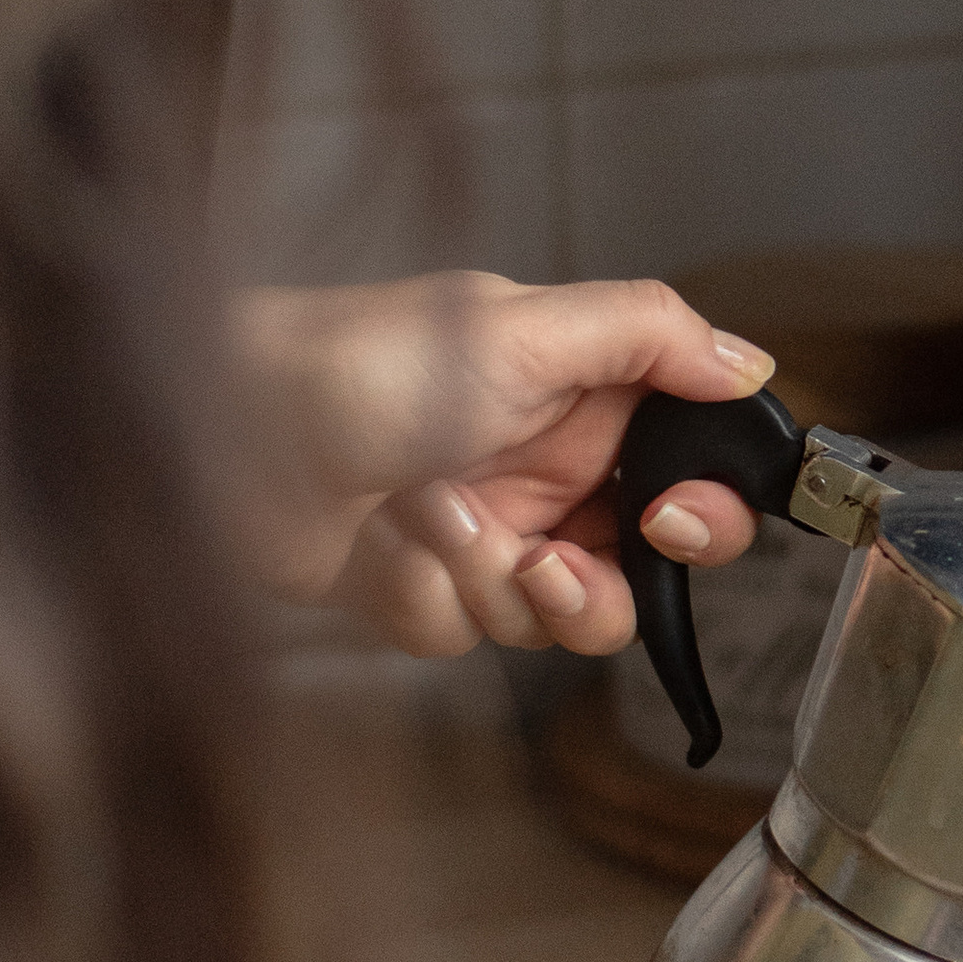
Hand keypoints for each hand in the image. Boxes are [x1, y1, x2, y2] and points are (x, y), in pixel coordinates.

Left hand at [232, 273, 775, 658]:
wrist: (210, 436)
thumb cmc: (346, 363)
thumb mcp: (515, 329)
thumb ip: (646, 337)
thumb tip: (752, 362)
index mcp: (577, 395)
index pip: (688, 471)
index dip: (698, 515)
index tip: (671, 522)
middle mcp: (539, 466)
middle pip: (630, 570)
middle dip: (585, 583)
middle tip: (542, 560)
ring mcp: (480, 532)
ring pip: (549, 617)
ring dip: (485, 578)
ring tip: (424, 517)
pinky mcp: (418, 587)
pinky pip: (463, 632)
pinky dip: (419, 595)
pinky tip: (374, 545)